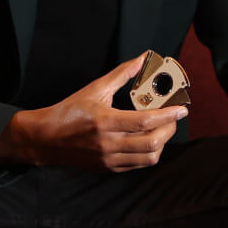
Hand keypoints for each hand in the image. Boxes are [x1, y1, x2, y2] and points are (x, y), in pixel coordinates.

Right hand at [0, 55, 189, 170]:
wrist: (45, 139)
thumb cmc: (68, 112)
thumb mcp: (95, 89)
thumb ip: (121, 74)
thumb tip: (142, 59)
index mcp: (105, 122)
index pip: (145, 122)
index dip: (168, 116)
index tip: (182, 109)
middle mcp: (108, 144)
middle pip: (152, 143)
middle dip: (169, 129)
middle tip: (173, 117)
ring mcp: (109, 159)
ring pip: (148, 158)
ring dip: (161, 143)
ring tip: (161, 129)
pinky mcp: (108, 168)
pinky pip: (137, 165)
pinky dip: (148, 153)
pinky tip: (147, 139)